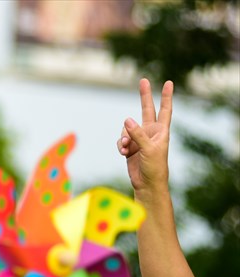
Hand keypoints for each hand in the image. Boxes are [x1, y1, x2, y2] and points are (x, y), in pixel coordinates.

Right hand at [118, 78, 172, 192]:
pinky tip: (122, 153)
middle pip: (146, 109)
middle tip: (143, 80)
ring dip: (124, 137)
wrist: (147, 183)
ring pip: (127, 129)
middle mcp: (150, 132)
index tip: (168, 82)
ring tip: (125, 148)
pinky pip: (121, 140)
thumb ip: (138, 133)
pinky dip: (120, 145)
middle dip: (144, 96)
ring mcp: (139, 139)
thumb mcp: (148, 149)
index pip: (165, 109)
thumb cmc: (155, 166)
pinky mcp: (130, 147)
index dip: (167, 96)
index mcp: (161, 131)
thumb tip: (127, 119)